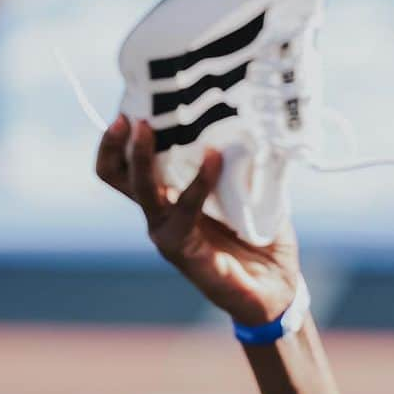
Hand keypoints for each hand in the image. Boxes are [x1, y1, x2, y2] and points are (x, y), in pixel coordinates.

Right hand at [95, 115, 299, 326]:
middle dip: (116, 143)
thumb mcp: (254, 192)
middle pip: (117, 176)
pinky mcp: (185, 252)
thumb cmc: (264, 240)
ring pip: (141, 191)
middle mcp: (162, 214)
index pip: (128, 165)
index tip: (133, 103)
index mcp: (171, 197)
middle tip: (131, 114)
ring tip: (149, 127)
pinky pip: (184, 210)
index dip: (121, 137)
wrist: (277, 290)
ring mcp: (169, 233)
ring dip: (143, 157)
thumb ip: (244, 162)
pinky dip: (198, 181)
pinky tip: (214, 158)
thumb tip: (251, 120)